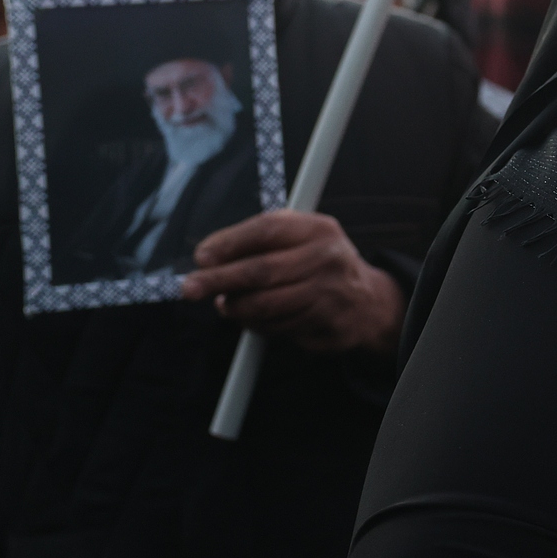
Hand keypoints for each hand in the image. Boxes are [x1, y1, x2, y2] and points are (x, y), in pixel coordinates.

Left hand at [181, 211, 403, 353]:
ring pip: (267, 306)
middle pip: (263, 270)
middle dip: (219, 280)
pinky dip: (259, 326)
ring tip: (226, 306)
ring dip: (237, 309)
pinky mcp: (329, 325)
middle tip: (190, 288)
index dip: (229, 242)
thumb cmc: (317, 264)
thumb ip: (258, 242)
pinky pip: (280, 328)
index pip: (268, 229)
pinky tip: (257, 319)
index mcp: (319, 229)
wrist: (366, 301)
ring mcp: (332, 294)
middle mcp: (328, 259)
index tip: (201, 256)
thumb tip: (208, 258)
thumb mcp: (299, 239)